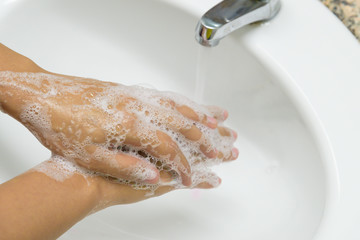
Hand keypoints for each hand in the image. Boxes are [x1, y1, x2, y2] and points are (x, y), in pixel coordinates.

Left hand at [0, 71, 237, 185]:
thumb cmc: (61, 125)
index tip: (194, 177)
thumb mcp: (90, 155)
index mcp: (131, 126)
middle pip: (182, 124)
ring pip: (177, 106)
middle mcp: (139, 108)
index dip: (184, 165)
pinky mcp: (129, 90)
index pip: (169, 149)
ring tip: (221, 120)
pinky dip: (182, 101)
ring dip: (201, 115)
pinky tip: (189, 104)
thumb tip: (155, 177)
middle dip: (207, 138)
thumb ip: (127, 165)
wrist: (42, 95)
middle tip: (227, 146)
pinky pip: (164, 96)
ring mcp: (136, 96)